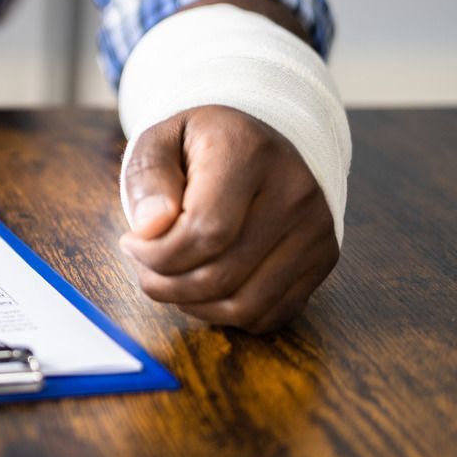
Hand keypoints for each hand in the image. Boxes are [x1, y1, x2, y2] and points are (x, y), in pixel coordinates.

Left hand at [119, 105, 337, 332]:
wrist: (262, 142)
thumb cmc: (201, 145)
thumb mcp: (159, 141)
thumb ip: (147, 178)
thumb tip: (149, 228)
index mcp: (249, 153)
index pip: (205, 232)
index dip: (157, 253)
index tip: (132, 244)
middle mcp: (294, 192)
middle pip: (221, 274)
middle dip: (166, 284)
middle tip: (145, 268)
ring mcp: (316, 229)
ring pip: (246, 305)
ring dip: (194, 305)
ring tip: (170, 280)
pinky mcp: (324, 259)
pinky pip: (271, 314)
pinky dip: (228, 315)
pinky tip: (204, 289)